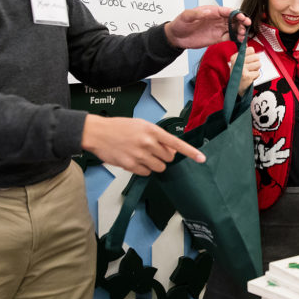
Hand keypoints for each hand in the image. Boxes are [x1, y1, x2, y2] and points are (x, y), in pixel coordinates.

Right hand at [81, 115, 204, 174]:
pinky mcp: (130, 165)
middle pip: (169, 158)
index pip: (176, 143)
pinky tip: (135, 160)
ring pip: (159, 167)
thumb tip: (170, 149)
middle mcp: (147, 143)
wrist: (98, 133)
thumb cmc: (118, 127)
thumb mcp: (141, 125)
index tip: (201, 158)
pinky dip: (143, 169)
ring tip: (143, 155)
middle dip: (164, 156)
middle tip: (153, 151)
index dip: (190, 152)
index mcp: (152, 130)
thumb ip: (156, 136)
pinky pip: (146, 173)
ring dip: (154, 164)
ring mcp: (139, 155)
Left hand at [164, 7, 250, 48]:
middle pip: (232, 19)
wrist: (176, 37)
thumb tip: (207, 11)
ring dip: (240, 30)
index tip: (241, 16)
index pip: (225, 11)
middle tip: (246, 24)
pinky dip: (236, 38)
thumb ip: (196, 14)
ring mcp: (218, 29)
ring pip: (233, 28)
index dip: (234, 13)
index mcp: (211, 11)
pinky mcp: (217, 38)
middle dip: (241, 21)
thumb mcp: (185, 16)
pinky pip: (229, 37)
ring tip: (243, 34)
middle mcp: (217, 19)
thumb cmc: (180, 24)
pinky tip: (240, 40)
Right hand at [229, 46, 260, 94]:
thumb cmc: (239, 74)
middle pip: (256, 57)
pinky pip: (258, 72)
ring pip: (258, 64)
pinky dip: (255, 76)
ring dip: (256, 69)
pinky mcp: (247, 76)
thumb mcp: (238, 62)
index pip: (251, 49)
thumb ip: (244, 53)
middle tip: (249, 68)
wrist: (236, 88)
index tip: (247, 60)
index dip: (252, 55)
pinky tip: (249, 77)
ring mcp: (242, 69)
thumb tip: (247, 43)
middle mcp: (237, 62)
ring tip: (249, 72)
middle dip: (255, 63)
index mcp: (235, 57)